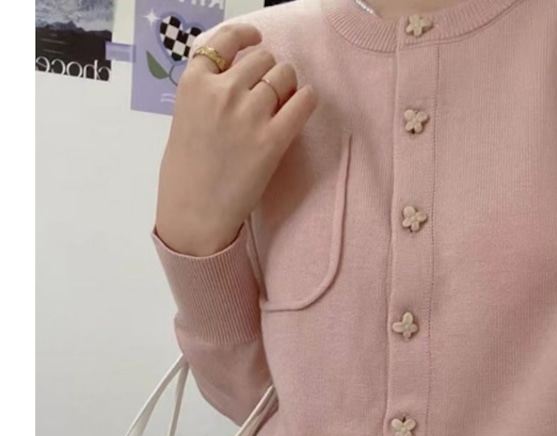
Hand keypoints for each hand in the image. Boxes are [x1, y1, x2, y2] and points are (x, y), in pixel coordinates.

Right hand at [155, 22, 318, 255]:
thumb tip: (237, 79)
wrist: (194, 213)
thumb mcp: (183, 119)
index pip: (225, 40)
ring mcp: (249, 114)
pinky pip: (303, 101)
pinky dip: (307, 98)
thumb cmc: (185, 173)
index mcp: (194, 84)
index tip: (257, 39)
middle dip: (268, 70)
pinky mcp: (273, 139)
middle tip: (268, 91)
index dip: (246, 36)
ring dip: (287, 84)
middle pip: (261, 58)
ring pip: (284, 74)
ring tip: (282, 103)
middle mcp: (222, 92)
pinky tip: (304, 103)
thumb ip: (206, 94)